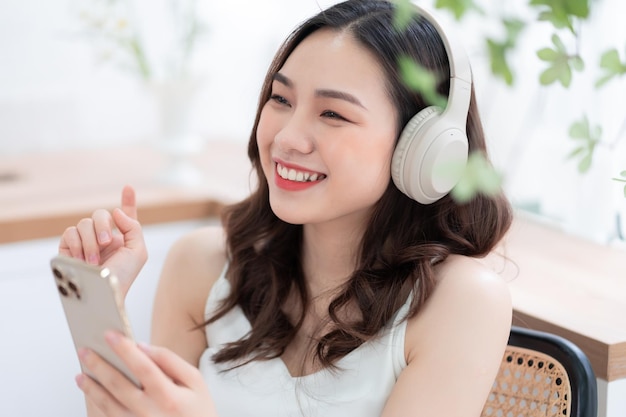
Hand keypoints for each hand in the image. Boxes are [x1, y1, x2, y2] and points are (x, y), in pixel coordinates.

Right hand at [58, 185, 146, 296]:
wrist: (102, 292)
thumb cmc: (123, 276)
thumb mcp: (138, 252)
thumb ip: (133, 227)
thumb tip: (115, 211)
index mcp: (123, 237)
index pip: (125, 216)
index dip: (128, 201)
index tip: (128, 187)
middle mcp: (104, 236)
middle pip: (100, 214)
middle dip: (103, 226)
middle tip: (106, 244)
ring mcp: (85, 241)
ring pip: (84, 223)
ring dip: (90, 241)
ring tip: (94, 260)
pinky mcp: (68, 248)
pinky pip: (69, 233)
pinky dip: (76, 244)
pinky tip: (81, 258)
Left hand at [76, 332, 217, 416]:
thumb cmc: (197, 410)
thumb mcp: (195, 382)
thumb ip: (170, 361)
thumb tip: (143, 348)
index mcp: (169, 396)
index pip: (143, 367)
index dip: (125, 350)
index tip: (110, 334)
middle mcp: (150, 412)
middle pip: (118, 385)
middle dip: (99, 365)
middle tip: (85, 350)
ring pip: (107, 404)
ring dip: (91, 387)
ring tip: (81, 372)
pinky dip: (95, 404)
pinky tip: (90, 393)